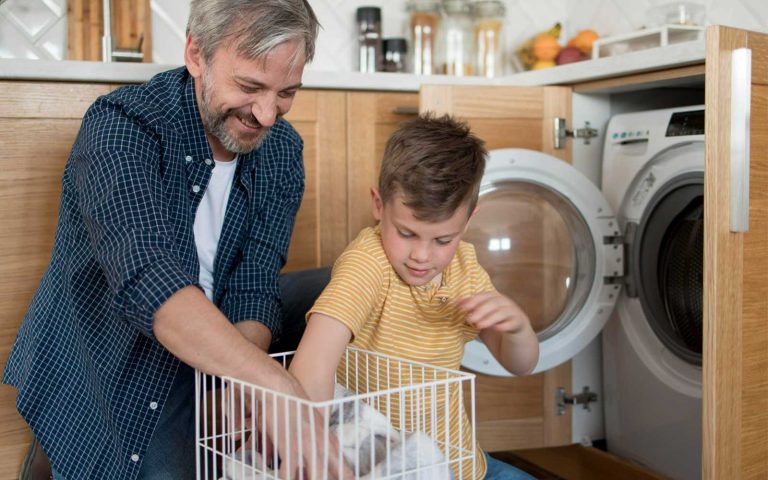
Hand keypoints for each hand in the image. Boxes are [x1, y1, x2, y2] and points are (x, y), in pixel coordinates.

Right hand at [234, 377, 352, 478]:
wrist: (283, 388)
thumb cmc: (297, 405)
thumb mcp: (314, 424)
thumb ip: (318, 443)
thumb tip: (313, 459)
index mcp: (328, 440)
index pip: (342, 467)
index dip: (347, 477)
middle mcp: (321, 445)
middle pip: (332, 473)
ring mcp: (307, 445)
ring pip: (315, 476)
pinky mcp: (290, 445)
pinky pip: (289, 471)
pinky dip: (288, 477)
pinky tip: (286, 478)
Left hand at [458, 291, 529, 333]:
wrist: (516, 345)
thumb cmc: (496, 331)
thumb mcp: (482, 321)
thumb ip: (472, 314)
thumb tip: (457, 304)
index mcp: (497, 300)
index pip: (485, 295)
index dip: (474, 299)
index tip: (462, 306)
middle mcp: (507, 304)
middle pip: (494, 302)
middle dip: (480, 309)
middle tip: (469, 319)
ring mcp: (515, 314)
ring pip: (503, 312)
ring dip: (490, 317)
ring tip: (479, 325)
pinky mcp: (520, 325)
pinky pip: (513, 323)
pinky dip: (505, 325)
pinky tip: (496, 328)